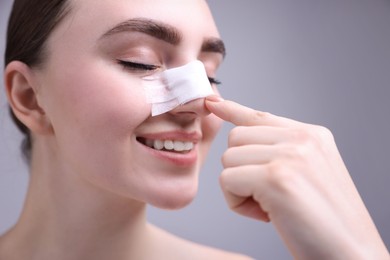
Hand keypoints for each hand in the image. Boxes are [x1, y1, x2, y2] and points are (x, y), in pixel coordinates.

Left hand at [205, 96, 388, 259]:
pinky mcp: (275, 178)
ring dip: (239, 188)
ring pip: (228, 159)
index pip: (260, 116)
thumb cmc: (326, 222)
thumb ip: (279, 152)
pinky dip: (237, 203)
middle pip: (236, 139)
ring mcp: (290, 155)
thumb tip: (240, 136)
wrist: (352, 255)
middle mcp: (302, 138)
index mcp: (312, 135)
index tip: (212, 103)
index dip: (233, 110)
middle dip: (241, 170)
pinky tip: (266, 216)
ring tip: (270, 207)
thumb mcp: (308, 174)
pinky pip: (227, 180)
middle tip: (267, 196)